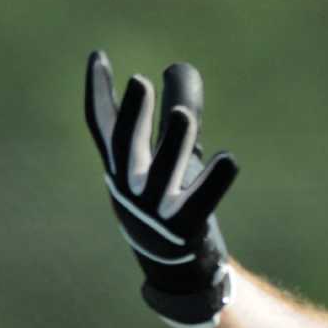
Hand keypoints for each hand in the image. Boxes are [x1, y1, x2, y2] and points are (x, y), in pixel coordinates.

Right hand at [84, 51, 240, 327]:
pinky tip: (229, 159)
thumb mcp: (169, 155)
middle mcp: (131, 188)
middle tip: (141, 81)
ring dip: (173, 144)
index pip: (103, 127)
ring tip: (184, 115)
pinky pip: (200, 202)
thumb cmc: (170, 202)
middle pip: (127, 147)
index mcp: (121, 169)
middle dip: (133, 115)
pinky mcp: (185, 229)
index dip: (99, 93)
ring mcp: (156, 211)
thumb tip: (180, 66)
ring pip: (163, 173)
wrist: (174, 271)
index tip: (99, 56)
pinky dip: (214, 182)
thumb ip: (177, 110)